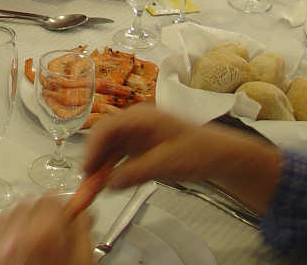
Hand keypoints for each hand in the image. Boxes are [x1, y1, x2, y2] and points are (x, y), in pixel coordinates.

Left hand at [0, 196, 92, 264]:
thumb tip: (81, 215)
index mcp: (40, 239)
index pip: (52, 200)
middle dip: (47, 213)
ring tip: (39, 242)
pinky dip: (7, 233)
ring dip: (27, 220)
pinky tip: (20, 248)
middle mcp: (12, 240)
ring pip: (11, 212)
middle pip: (31, 202)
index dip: (66, 207)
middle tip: (59, 230)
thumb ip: (83, 235)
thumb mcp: (82, 264)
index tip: (73, 215)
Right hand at [84, 104, 280, 214]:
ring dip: (102, 167)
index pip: (106, 127)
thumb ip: (134, 173)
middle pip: (105, 138)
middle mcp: (136, 122)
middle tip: (88, 184)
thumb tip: (109, 183)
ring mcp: (138, 133)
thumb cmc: (198, 152)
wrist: (219, 155)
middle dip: (94, 160)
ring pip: (110, 148)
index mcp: (141, 117)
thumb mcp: (165, 165)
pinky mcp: (142, 146)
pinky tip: (110, 183)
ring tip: (95, 187)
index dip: (92, 149)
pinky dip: (113, 169)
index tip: (87, 170)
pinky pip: (120, 155)